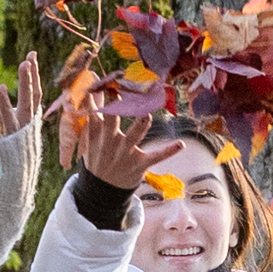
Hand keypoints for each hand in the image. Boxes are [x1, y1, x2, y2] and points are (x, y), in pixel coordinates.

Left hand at [0, 51, 47, 143]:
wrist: (12, 177)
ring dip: (5, 104)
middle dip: (27, 83)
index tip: (31, 55)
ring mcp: (14, 138)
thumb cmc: (5, 148)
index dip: (33, 75)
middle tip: (25, 63)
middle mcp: (24, 126)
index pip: (34, 93)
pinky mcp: (2, 150)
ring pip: (11, 120)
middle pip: (28, 102)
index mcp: (27, 118)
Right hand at [66, 99, 180, 194]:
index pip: (96, 110)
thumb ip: (94, 112)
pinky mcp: (140, 163)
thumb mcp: (91, 136)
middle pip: (113, 118)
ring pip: (135, 134)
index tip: (105, 81)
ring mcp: (126, 153)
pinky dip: (169, 151)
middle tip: (123, 88)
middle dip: (117, 104)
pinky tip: (181, 144)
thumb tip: (93, 90)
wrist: (102, 190)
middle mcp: (111, 141)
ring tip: (147, 112)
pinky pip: (156, 156)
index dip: (100, 96)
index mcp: (97, 133)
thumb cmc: (98, 155)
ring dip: (142, 122)